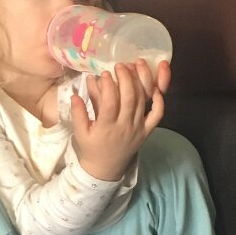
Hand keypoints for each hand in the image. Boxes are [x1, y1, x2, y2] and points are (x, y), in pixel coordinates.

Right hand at [70, 58, 169, 180]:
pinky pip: (157, 115)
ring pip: (143, 101)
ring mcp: (138, 129)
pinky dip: (159, 101)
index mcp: (106, 128)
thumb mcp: (80, 133)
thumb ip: (78, 114)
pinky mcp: (147, 131)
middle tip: (120, 65)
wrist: (106, 169)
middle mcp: (125, 127)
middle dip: (126, 78)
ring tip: (134, 68)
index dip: (108, 85)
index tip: (104, 73)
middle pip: (129, 98)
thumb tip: (75, 95)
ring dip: (140, 82)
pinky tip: (155, 88)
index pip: (110, 102)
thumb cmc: (91, 149)